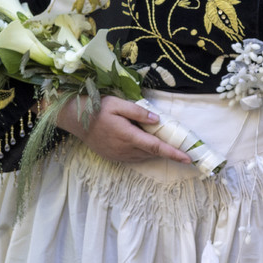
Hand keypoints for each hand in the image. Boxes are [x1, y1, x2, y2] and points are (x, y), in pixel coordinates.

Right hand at [55, 94, 192, 165]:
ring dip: (153, 151)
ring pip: (143, 157)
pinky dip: (142, 153)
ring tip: (158, 141)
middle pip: (152, 153)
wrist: (73, 119)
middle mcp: (124, 149)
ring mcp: (118, 155)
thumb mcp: (117, 103)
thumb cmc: (95, 108)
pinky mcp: (112, 157)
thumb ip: (137, 111)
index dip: (173, 153)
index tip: (188, 159)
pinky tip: (141, 143)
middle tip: (178, 145)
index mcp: (128, 136)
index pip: (156, 147)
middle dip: (166, 151)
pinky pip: (133, 158)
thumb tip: (156, 120)